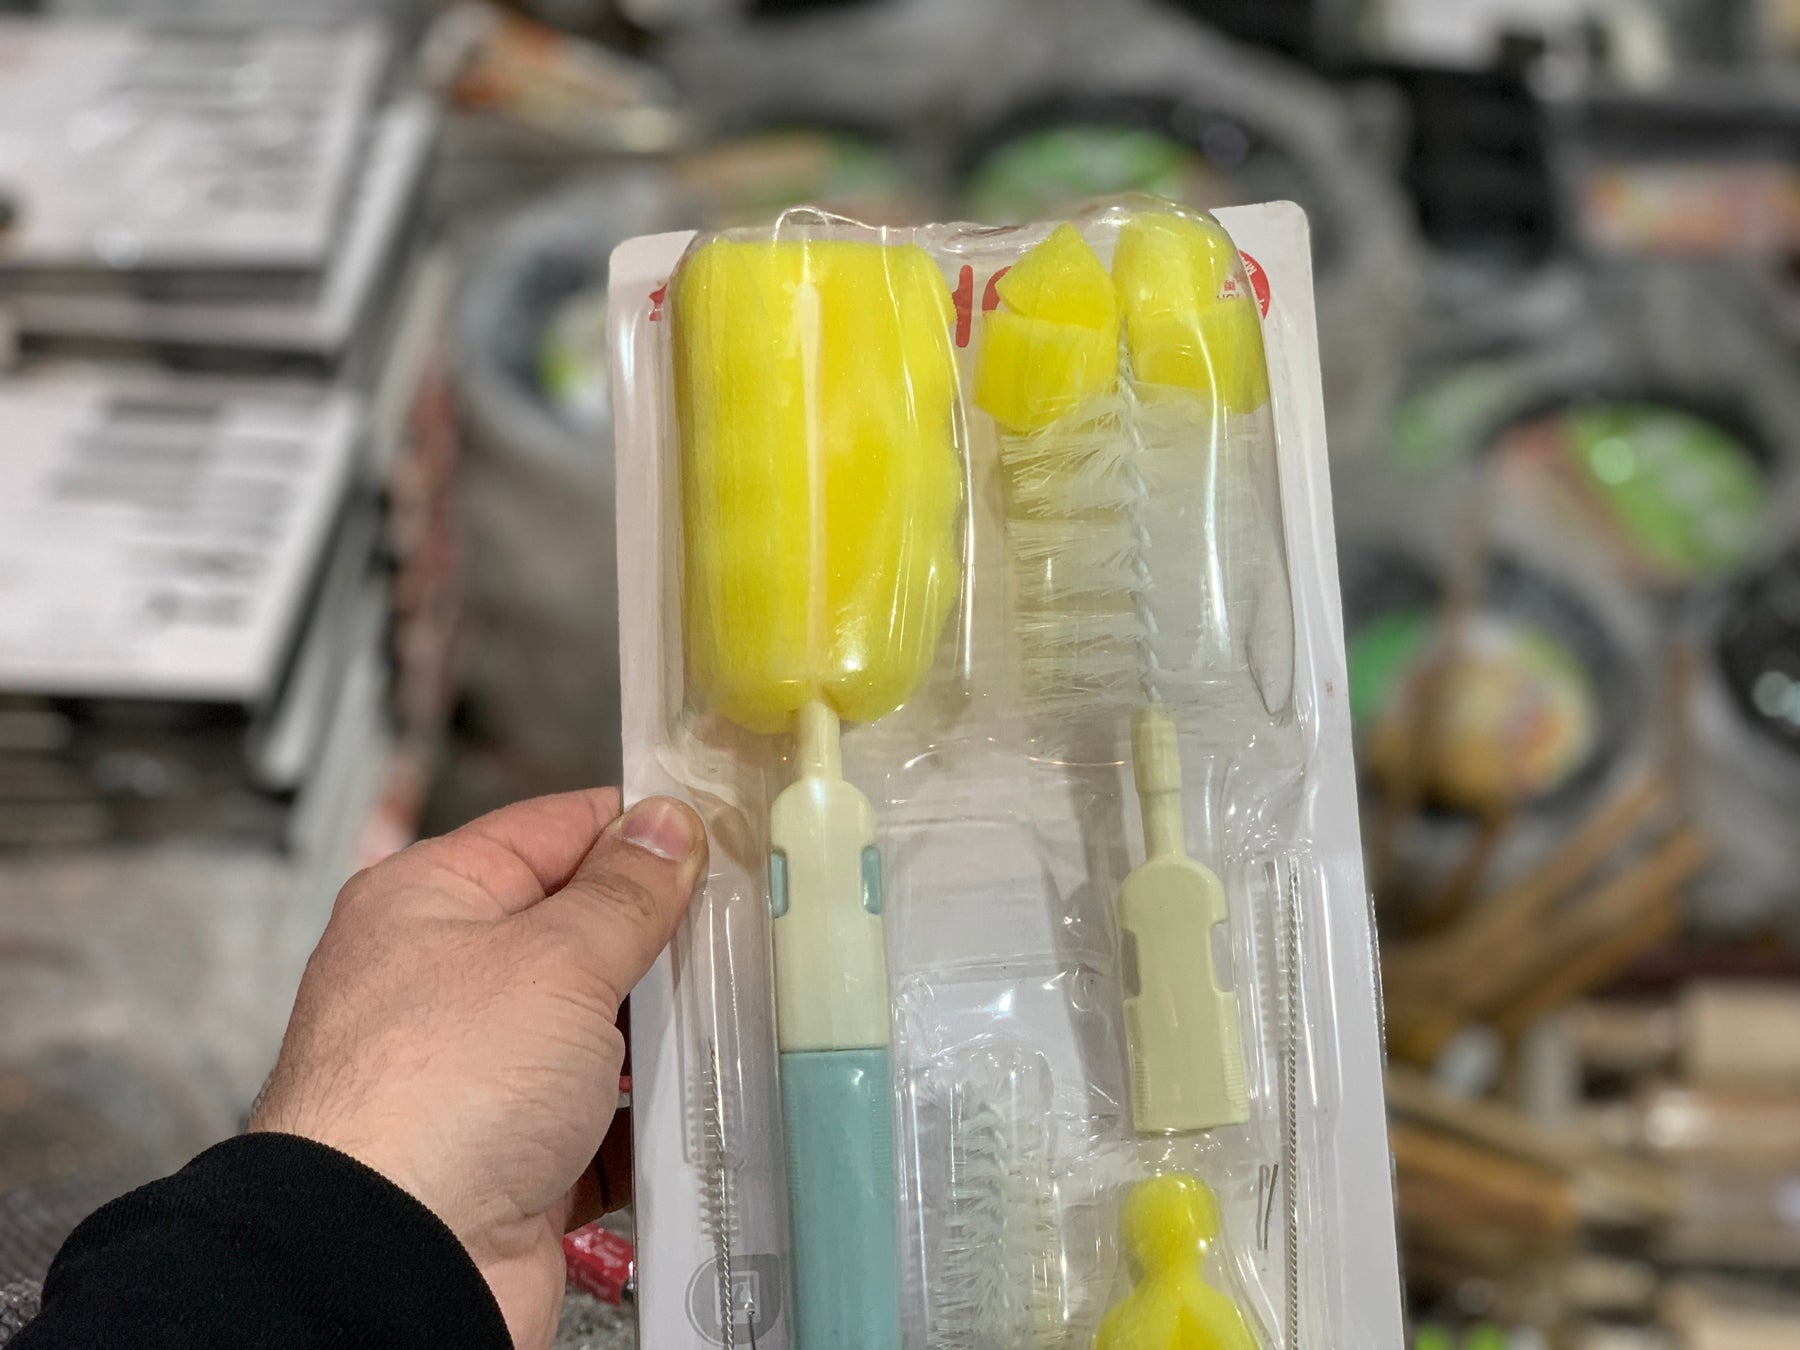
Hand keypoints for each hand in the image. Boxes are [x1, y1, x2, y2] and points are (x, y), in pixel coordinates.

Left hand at [250, 789, 704, 1349]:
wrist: (394, 1266)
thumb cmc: (426, 1104)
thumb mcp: (555, 960)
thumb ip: (624, 892)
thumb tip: (664, 830)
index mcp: (430, 903)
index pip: (550, 830)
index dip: (632, 826)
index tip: (709, 829)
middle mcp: (445, 985)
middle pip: (578, 934)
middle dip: (655, 940)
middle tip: (732, 929)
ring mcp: (479, 1078)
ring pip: (597, 1032)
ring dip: (659, 1036)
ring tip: (723, 1018)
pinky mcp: (513, 1160)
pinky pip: (602, 1124)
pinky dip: (646, 1122)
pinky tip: (692, 1109)